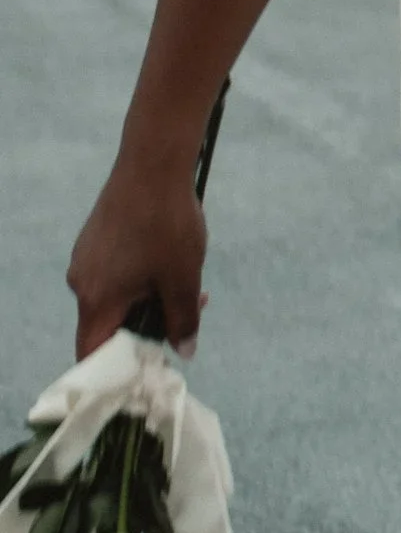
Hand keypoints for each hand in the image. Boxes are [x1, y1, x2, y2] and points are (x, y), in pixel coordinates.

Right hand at [67, 150, 206, 356]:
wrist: (153, 163)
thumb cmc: (167, 223)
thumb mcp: (183, 279)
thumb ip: (182, 320)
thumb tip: (184, 351)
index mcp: (95, 299)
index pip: (94, 352)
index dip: (119, 369)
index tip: (150, 367)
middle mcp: (80, 281)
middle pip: (108, 324)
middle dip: (147, 326)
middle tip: (186, 314)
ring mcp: (85, 258)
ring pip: (115, 297)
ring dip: (149, 299)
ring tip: (186, 281)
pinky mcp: (94, 240)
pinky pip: (114, 273)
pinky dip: (140, 278)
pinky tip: (169, 260)